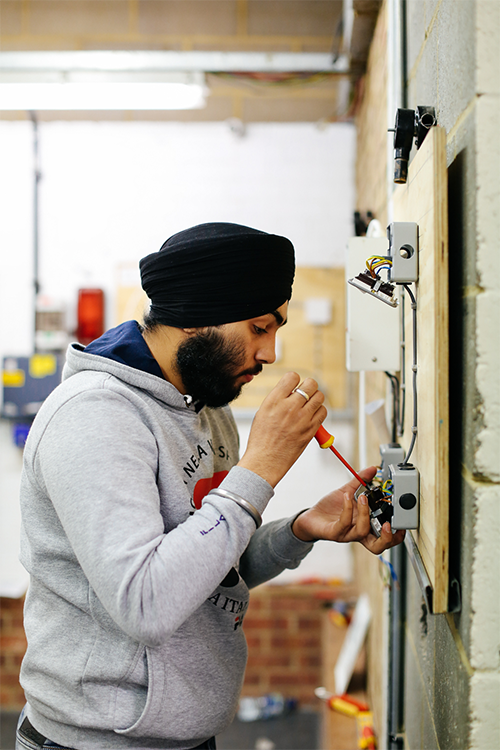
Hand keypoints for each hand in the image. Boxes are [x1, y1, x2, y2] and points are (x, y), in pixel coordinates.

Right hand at [238, 372, 326, 487]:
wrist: (265, 461)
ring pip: (320, 396)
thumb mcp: (263, 412)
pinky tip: (311, 416)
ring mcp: (302, 418)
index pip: (292, 376)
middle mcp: (289, 407)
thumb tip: (292, 390)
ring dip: (315, 398)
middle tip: (304, 394)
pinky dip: (319, 411)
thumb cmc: (262, 438)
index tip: (294, 387)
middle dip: (308, 387)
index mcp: (274, 400)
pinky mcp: (311, 429)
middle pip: (310, 384)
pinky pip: (323, 412)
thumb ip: (278, 398)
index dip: (295, 380)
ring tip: (308, 405)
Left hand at [291, 466, 405, 554]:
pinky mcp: (335, 532)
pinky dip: (348, 508)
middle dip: (387, 537)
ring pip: (363, 531)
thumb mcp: (348, 492)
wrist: (310, 517)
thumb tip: (373, 469)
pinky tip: (347, 496)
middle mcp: (358, 532)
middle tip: (388, 524)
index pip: (385, 538)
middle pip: (378, 546)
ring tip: (362, 497)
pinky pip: (345, 523)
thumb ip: (361, 480)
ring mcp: (347, 534)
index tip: (402, 525)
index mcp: (366, 525)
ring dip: (365, 513)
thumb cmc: (330, 509)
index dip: (395, 536)